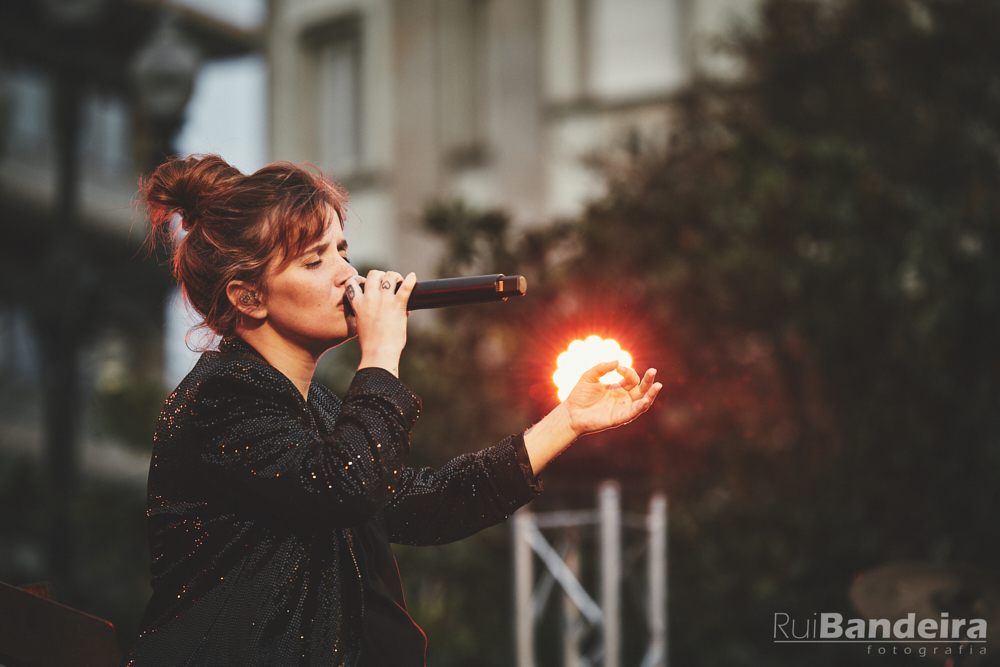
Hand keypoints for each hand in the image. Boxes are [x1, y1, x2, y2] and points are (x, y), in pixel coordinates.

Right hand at [348, 270, 416, 375]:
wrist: (379, 353)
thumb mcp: (363, 324)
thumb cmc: (371, 344)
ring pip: (389, 276)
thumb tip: (385, 309)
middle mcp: (370, 298)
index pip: (352, 282)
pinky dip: (411, 280)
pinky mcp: (398, 304)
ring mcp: (384, 300)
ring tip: (400, 283)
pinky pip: (406, 286)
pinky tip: (413, 277)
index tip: (368, 284)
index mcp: (358, 304)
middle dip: (381, 276)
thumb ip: (369, 312)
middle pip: (374, 274)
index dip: (361, 280)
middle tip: (389, 284)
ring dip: (395, 277)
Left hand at [522, 361, 660, 474]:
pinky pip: (633, 413)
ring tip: (657, 385)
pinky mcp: (618, 419)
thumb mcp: (589, 376)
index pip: (630, 378)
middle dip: (648, 380)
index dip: (627, 371)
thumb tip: (618, 361)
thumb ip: (602, 367)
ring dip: (650, 394)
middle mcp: (623, 398)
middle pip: (641, 389)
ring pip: (642, 402)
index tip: (617, 368)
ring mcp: (622, 409)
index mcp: (617, 388)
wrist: (570, 413)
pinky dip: (640, 407)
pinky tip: (645, 400)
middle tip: (653, 371)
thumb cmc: (579, 395)